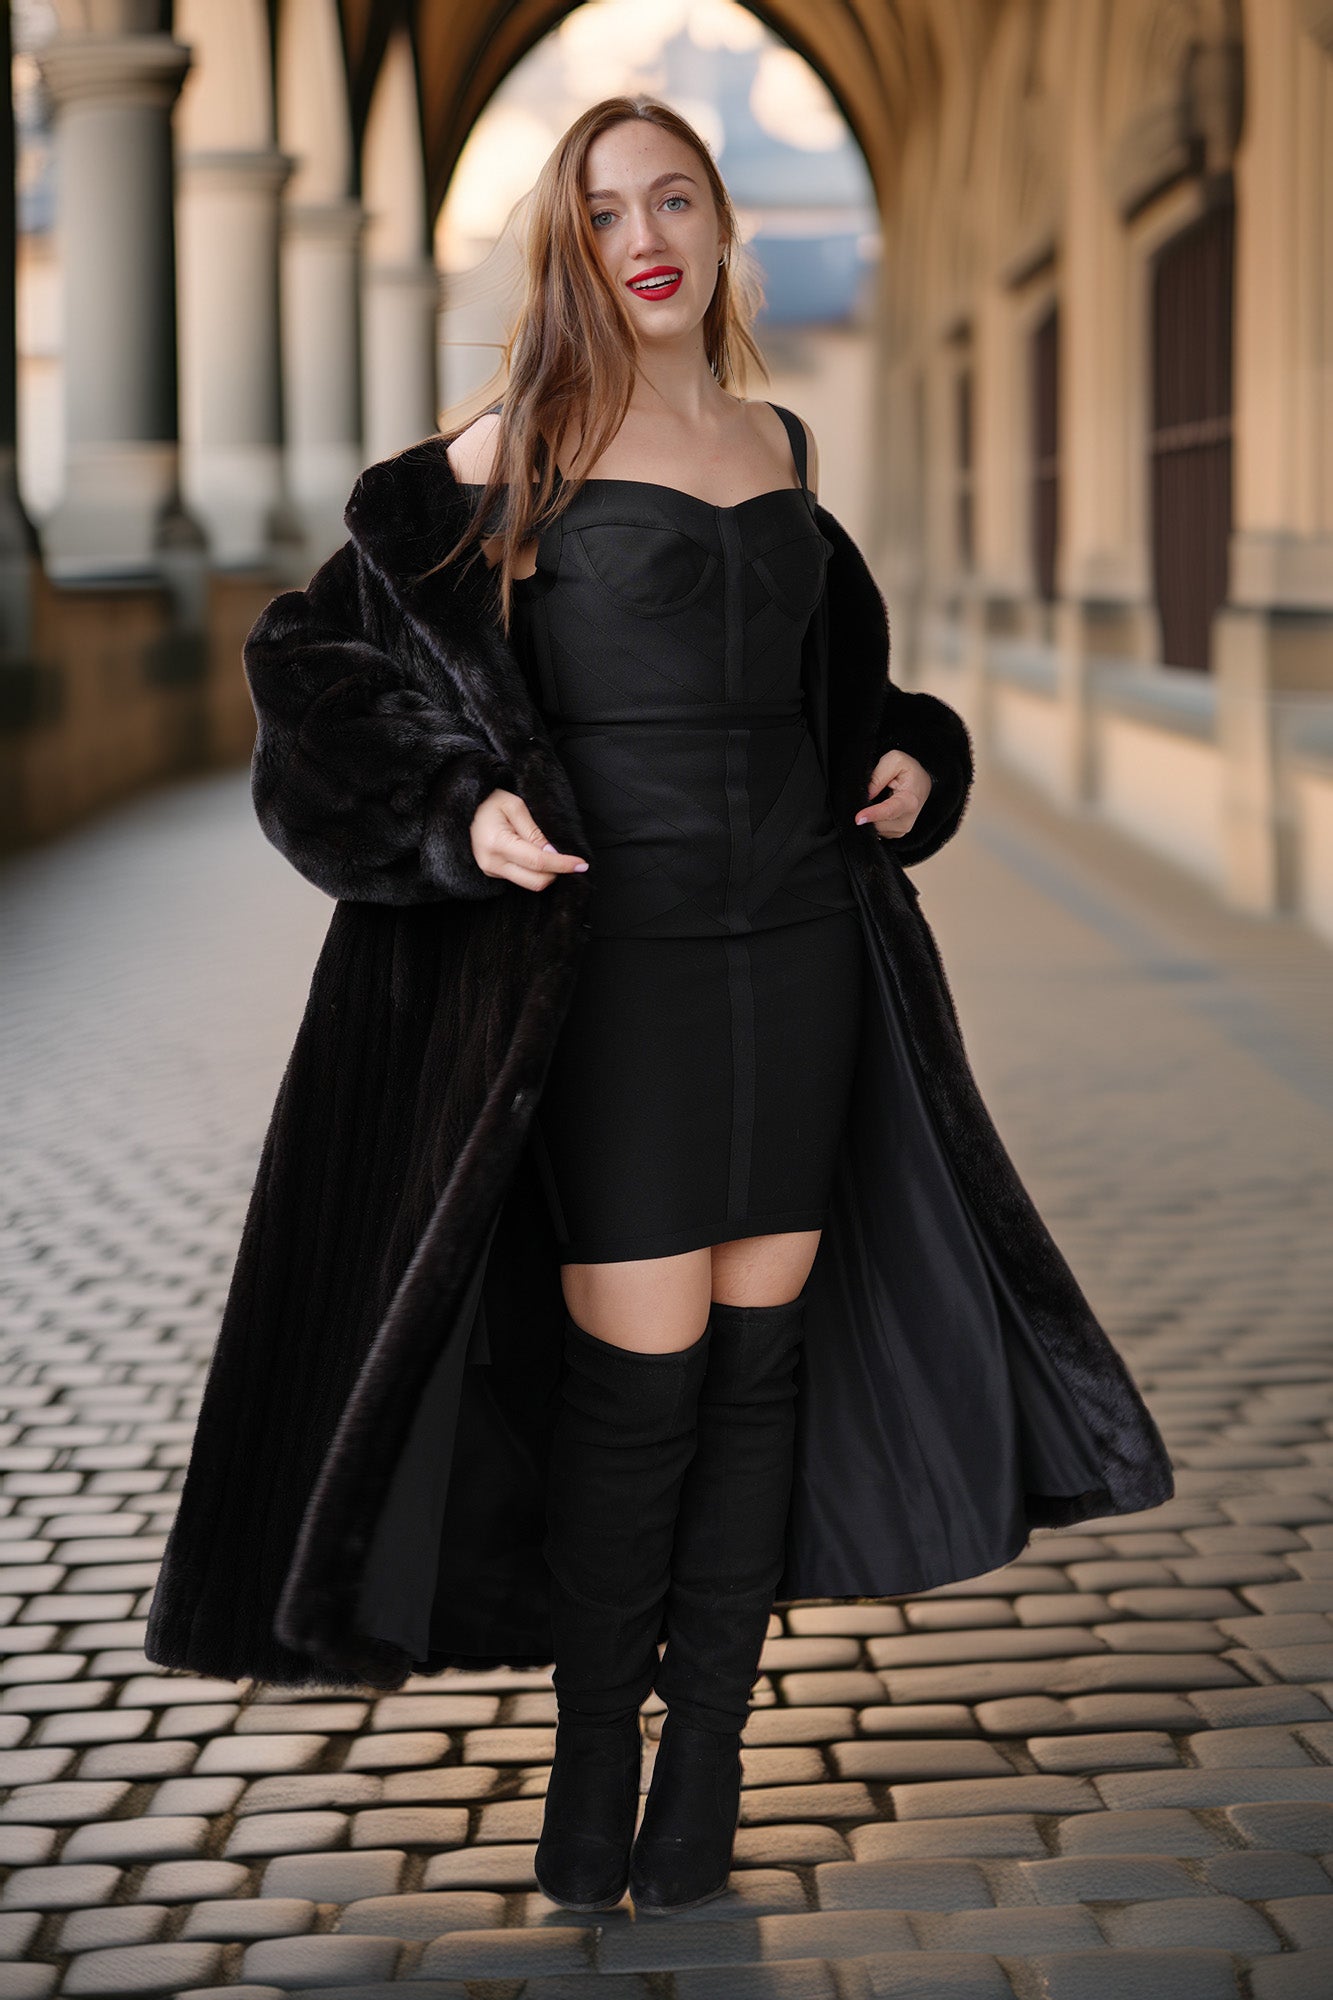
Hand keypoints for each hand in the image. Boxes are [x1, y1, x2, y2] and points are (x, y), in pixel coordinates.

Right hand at [471, 788, 589, 890]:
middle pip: (536, 881)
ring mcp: (490, 870)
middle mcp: (492, 862)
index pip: (538, 862)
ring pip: (529, 883)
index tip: (581, 864)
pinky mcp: (492, 873)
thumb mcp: (514, 806)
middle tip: (567, 858)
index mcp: (498, 843)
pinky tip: (533, 854)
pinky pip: (520, 878)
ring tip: (547, 852)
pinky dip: (533, 871)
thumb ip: (534, 832)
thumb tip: (552, 853)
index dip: (562, 864)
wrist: (461, 808)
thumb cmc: (487, 801)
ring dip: (545, 872)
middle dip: (556, 872)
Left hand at [854, 749, 932, 839]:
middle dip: (867, 813)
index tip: (858, 819)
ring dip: (870, 816)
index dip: (873, 814)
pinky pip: (878, 831)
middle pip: (878, 823)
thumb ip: (879, 775)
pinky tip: (878, 808)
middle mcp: (908, 820)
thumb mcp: (896, 760)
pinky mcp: (896, 833)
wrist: (922, 784)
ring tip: (878, 799)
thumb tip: (867, 794)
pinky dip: (873, 820)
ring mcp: (903, 829)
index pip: (889, 811)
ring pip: (876, 829)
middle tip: (870, 795)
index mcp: (910, 801)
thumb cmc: (909, 771)